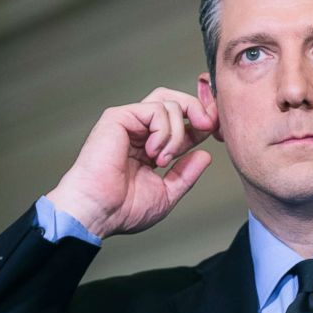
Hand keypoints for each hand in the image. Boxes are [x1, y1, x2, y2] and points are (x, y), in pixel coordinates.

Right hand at [45, 87, 216, 237]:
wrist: (98, 213)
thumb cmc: (123, 209)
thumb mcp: (167, 193)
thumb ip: (186, 174)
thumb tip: (204, 155)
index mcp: (149, 146)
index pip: (181, 121)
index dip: (201, 122)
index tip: (215, 132)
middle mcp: (138, 130)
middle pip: (174, 99)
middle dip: (197, 109)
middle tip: (208, 128)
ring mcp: (128, 122)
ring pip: (169, 103)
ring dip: (178, 133)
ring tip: (164, 159)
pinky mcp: (118, 117)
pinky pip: (156, 110)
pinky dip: (164, 131)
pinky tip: (153, 154)